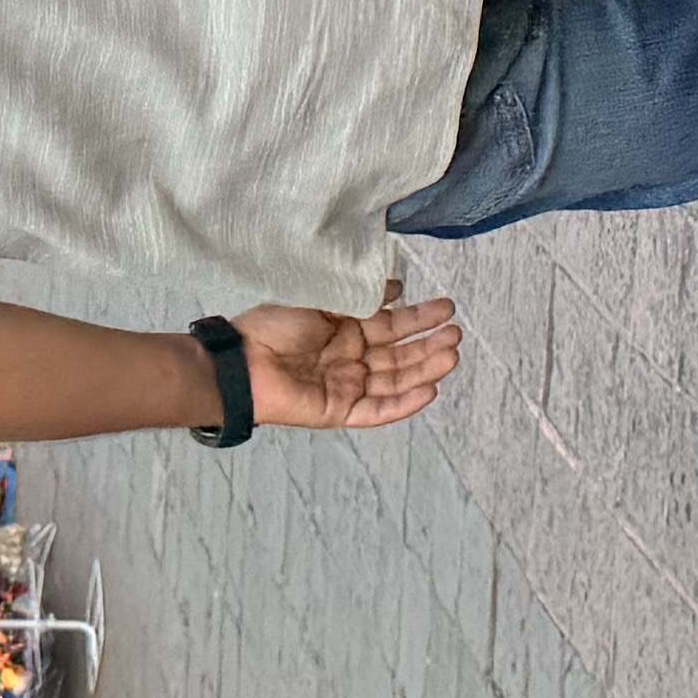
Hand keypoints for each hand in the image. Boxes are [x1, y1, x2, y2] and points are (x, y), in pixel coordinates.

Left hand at [237, 296, 464, 431]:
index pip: (391, 325)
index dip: (419, 318)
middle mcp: (350, 359)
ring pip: (396, 381)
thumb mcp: (319, 302)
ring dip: (425, 370)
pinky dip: (404, 403)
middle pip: (400, 355)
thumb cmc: (272, 327)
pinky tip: (429, 391)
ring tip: (452, 355)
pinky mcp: (340, 411)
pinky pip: (379, 410)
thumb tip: (394, 287)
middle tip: (456, 333)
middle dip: (429, 344)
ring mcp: (347, 386)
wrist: (242, 362)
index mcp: (345, 331)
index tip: (447, 308)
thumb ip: (357, 298)